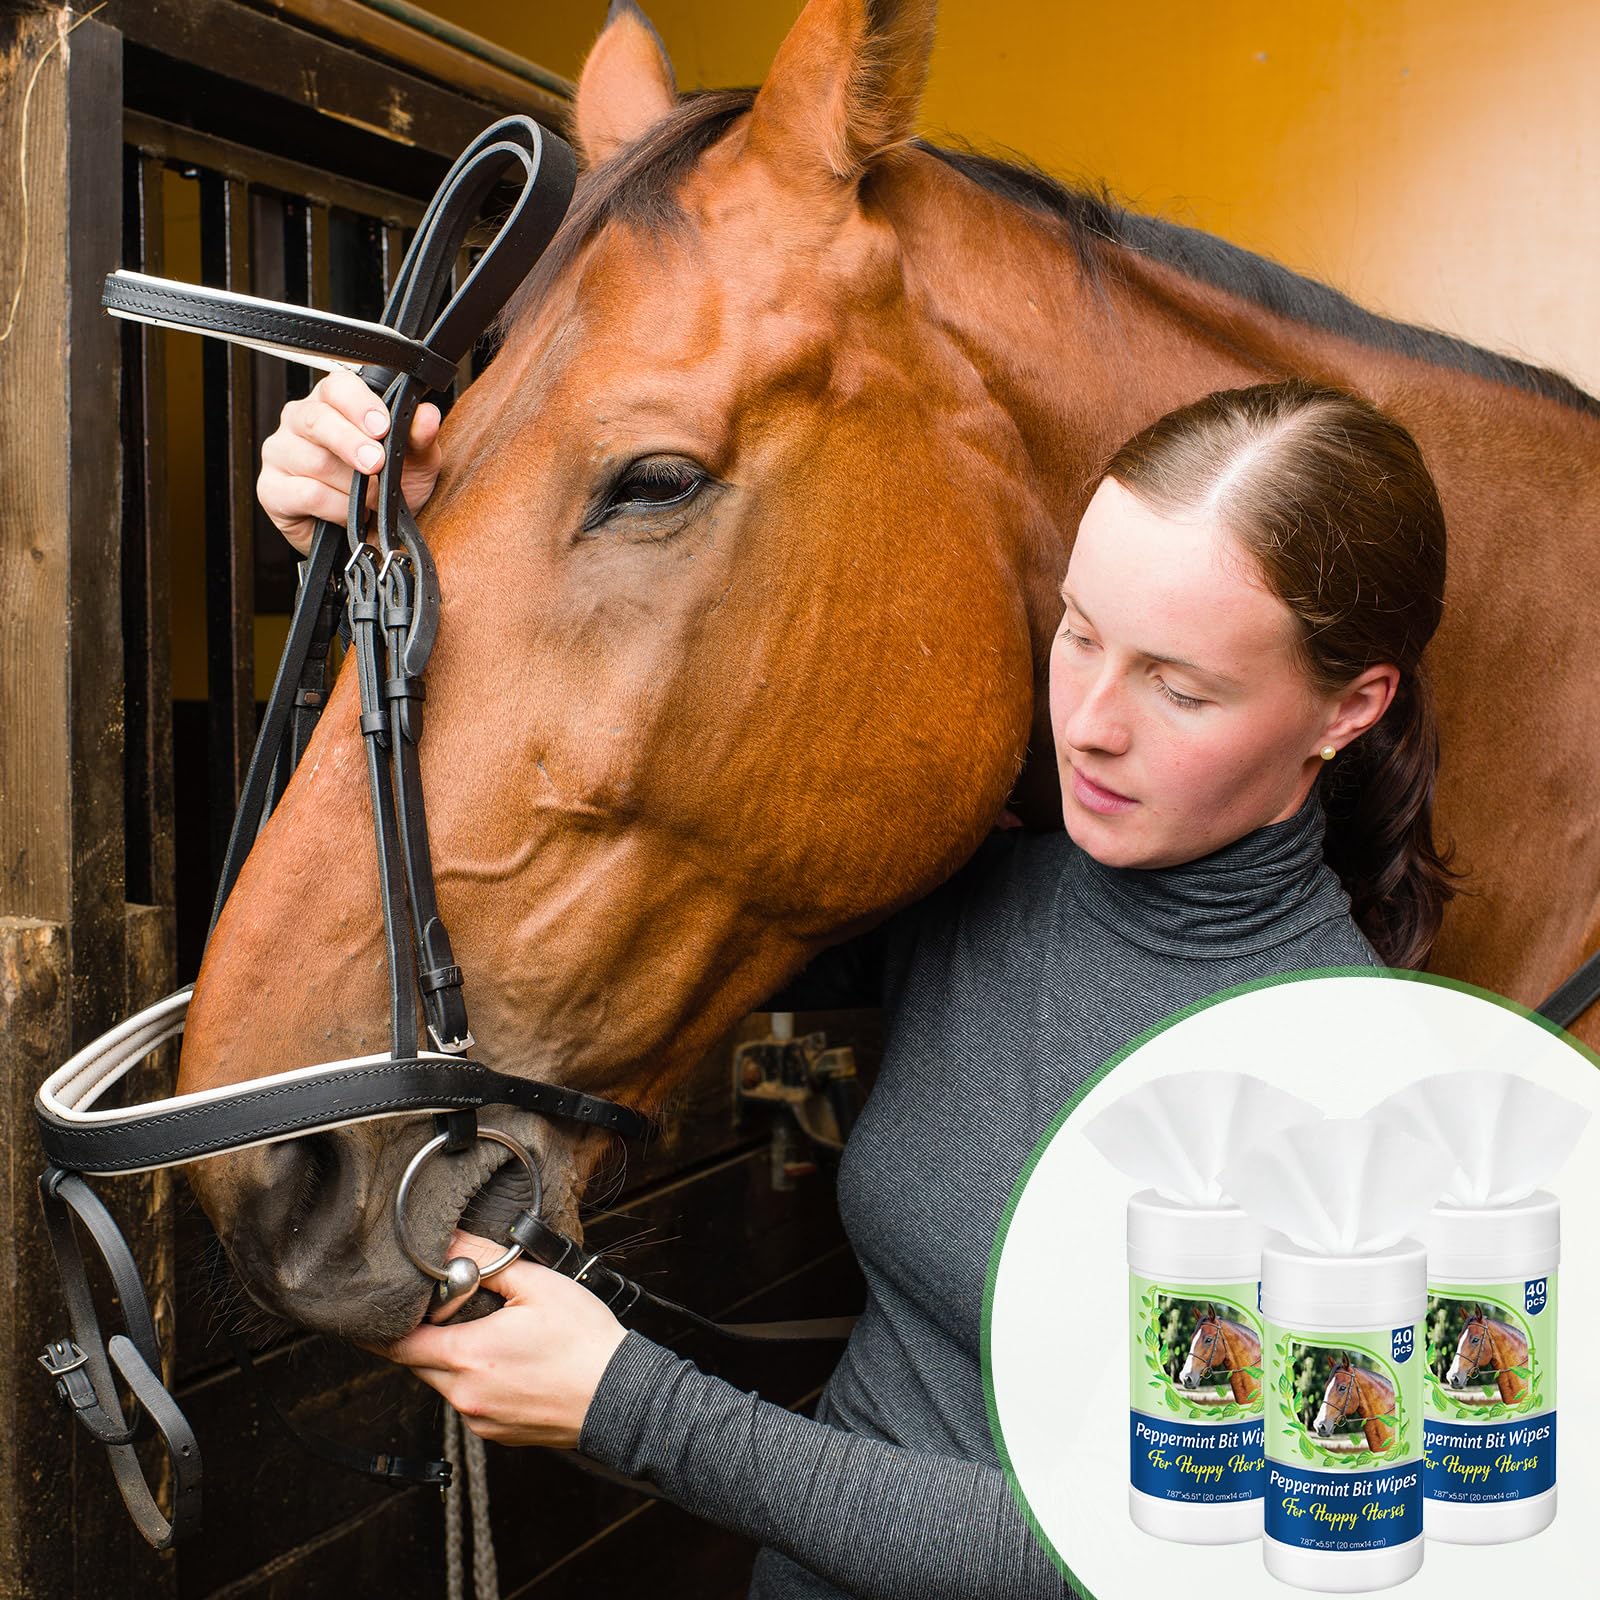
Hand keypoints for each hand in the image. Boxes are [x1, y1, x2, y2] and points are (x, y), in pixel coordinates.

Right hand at [257, 368, 442, 555]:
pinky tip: (349, 514)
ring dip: (351, 486)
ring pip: (313, 460)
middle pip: (316, 419)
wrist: (374, 536)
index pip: (336, 386)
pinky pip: (305, 493)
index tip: (382, 426)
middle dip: (351, 443)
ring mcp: (281, 454)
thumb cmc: (388, 489)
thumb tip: (427, 415)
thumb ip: (419, 436)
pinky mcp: (271, 489)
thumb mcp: (414, 462)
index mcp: (333, 404)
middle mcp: (300, 422)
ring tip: (371, 499)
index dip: (359, 404)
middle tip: (377, 464)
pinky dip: (336, 507)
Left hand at [383, 1230, 628, 1447]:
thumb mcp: (538, 1285)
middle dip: (425, 1337)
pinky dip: (475, 1382)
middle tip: (448, 1312)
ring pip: (444, 1385)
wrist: (618, 1397)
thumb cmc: (583, 1340)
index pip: (399, 1345)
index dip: (390, 1326)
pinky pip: (469, 1403)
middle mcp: (464, 1395)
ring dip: (452, 1360)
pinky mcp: (496, 1434)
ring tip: (490, 1335)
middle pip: (418, 1364)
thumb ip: (487, 1263)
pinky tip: (508, 1364)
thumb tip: (452, 1245)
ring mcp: (479, 1419)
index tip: (392, 1309)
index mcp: (468, 1356)